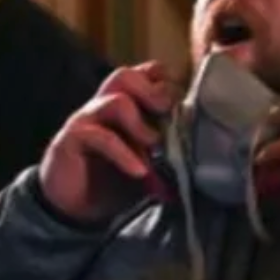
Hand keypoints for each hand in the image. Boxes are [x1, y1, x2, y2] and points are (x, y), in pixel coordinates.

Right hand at [39, 62, 177, 224]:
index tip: (181, 106)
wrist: (81, 208)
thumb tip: (208, 143)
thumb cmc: (121, 177)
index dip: (166, 82)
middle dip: (152, 91)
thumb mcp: (154, 159)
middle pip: (126, 75)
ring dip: (140, 123)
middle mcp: (105, 104)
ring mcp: (87, 120)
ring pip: (114, 100)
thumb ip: (173, 144)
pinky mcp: (71, 140)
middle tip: (166, 116)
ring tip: (154, 146)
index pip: (147, 72)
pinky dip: (124, 153)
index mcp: (129, 103)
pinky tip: (139, 171)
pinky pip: (99, 136)